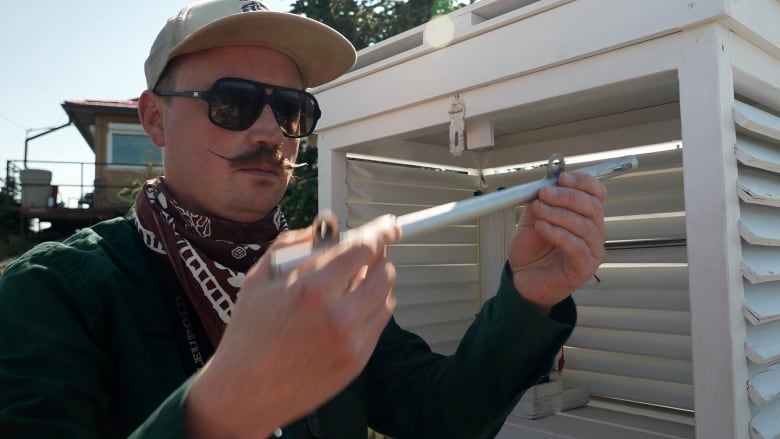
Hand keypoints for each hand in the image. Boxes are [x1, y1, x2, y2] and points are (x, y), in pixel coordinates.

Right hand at [186, 215, 400, 437]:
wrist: (244, 392)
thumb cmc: (248, 334)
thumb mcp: (259, 278)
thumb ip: (294, 245)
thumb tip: (325, 226)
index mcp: (311, 289)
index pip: (363, 249)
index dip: (380, 232)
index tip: (388, 227)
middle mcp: (338, 316)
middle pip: (384, 271)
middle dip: (379, 256)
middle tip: (368, 253)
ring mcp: (352, 342)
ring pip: (386, 296)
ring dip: (377, 281)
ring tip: (354, 280)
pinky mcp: (358, 361)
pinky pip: (380, 322)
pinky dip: (372, 307)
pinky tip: (352, 306)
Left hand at [509, 171, 606, 309]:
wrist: (522, 279)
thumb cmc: (531, 250)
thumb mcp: (533, 218)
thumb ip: (541, 201)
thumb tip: (547, 183)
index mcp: (585, 216)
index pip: (596, 193)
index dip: (582, 181)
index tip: (561, 177)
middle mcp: (594, 231)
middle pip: (592, 206)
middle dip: (567, 196)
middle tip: (544, 193)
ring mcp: (592, 251)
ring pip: (585, 226)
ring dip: (559, 214)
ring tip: (539, 210)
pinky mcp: (584, 268)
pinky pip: (576, 246)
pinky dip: (558, 233)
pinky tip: (542, 228)